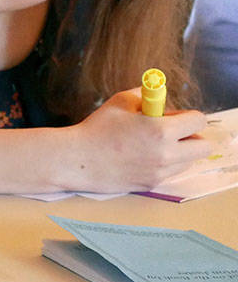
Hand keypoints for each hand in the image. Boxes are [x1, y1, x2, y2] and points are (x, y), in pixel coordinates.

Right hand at [64, 88, 213, 192]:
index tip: (175, 116)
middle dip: (192, 136)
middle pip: (204, 147)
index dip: (188, 116)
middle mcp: (166, 154)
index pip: (198, 121)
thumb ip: (146, 97)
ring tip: (154, 145)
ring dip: (180, 152)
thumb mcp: (120, 101)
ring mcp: (161, 172)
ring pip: (189, 161)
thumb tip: (161, 99)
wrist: (77, 159)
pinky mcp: (153, 184)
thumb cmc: (97, 128)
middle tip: (173, 132)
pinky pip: (172, 172)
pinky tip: (143, 157)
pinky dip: (165, 164)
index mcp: (161, 130)